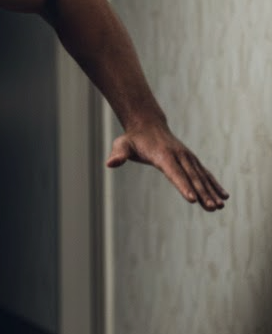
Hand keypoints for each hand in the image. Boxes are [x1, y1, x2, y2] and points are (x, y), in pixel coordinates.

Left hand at [106, 125, 227, 210]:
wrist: (148, 125)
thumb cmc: (133, 139)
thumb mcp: (122, 144)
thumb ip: (118, 154)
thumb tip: (110, 163)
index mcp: (163, 155)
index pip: (174, 173)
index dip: (183, 186)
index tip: (193, 199)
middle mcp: (179, 156)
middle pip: (191, 177)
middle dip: (202, 193)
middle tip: (212, 208)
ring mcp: (187, 157)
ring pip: (201, 177)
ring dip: (211, 192)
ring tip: (220, 207)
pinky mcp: (191, 160)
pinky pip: (205, 173)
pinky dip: (214, 184)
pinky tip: (224, 196)